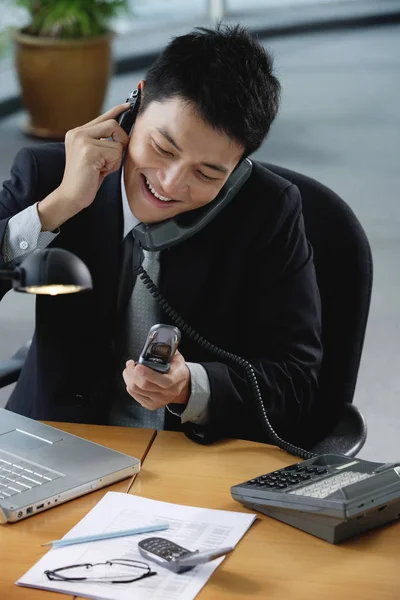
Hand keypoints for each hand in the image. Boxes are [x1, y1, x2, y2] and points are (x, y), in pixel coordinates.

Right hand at [38, 103, 130, 230]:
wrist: (71, 196)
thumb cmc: (86, 179)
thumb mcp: (95, 156)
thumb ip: (104, 142)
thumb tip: (123, 132)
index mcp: (78, 132)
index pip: (103, 117)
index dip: (118, 111)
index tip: (128, 105)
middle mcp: (78, 133)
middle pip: (113, 124)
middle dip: (121, 142)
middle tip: (112, 158)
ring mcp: (82, 141)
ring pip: (116, 142)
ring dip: (115, 159)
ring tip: (102, 168)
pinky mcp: (88, 151)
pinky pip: (115, 153)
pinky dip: (113, 165)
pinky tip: (100, 172)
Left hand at [123, 351, 190, 410]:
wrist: (181, 384)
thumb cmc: (176, 368)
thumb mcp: (176, 357)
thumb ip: (167, 349)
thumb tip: (155, 340)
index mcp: (177, 378)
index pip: (163, 381)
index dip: (148, 374)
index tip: (137, 366)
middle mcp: (169, 392)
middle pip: (145, 385)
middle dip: (132, 373)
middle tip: (130, 364)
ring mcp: (160, 400)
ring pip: (136, 390)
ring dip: (128, 377)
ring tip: (129, 369)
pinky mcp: (151, 405)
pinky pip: (134, 394)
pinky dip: (129, 384)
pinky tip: (132, 377)